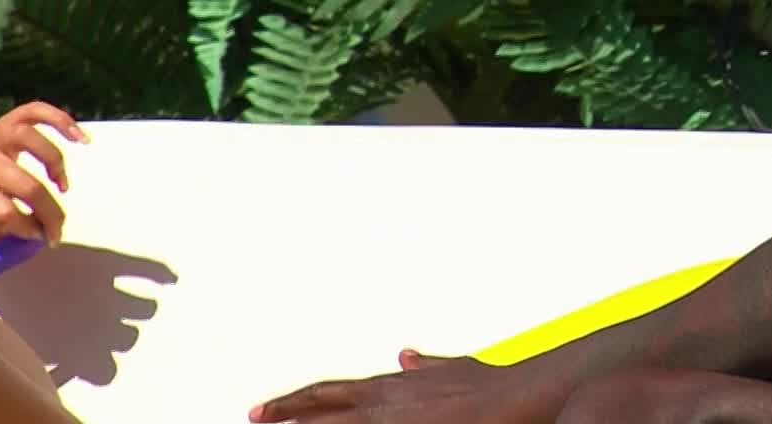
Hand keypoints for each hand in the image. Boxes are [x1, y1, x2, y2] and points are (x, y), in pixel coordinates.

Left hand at [0, 101, 85, 245]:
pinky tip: (81, 138)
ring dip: (54, 164)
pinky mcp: (9, 121)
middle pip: (26, 185)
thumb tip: (36, 227)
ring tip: (63, 185)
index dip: (25, 228)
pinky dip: (61, 121)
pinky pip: (35, 111)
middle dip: (48, 211)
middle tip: (57, 226)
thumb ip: (3, 222)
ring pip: (30, 140)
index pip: (5, 211)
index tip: (38, 237)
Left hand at [249, 350, 570, 423]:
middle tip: (252, 419)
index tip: (268, 409)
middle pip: (322, 406)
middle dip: (285, 413)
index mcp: (392, 385)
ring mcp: (396, 421)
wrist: (519, 394)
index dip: (297, 400)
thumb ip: (426, 364)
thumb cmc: (491, 385)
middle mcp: (387, 401)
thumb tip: (407, 355)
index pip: (330, 390)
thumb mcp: (452, 367)